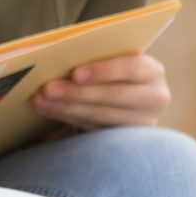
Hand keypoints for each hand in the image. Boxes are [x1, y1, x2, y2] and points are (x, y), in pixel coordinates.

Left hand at [33, 51, 168, 128]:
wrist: (129, 94)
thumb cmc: (114, 69)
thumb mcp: (114, 59)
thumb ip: (97, 57)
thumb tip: (59, 57)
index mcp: (153, 72)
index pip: (132, 68)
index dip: (103, 71)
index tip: (75, 74)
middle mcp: (155, 98)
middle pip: (114, 96)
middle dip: (77, 93)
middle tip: (47, 90)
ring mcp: (142, 122)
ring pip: (102, 116)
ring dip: (66, 108)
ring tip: (41, 101)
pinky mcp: (126, 139)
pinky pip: (94, 129)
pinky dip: (69, 118)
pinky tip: (49, 110)